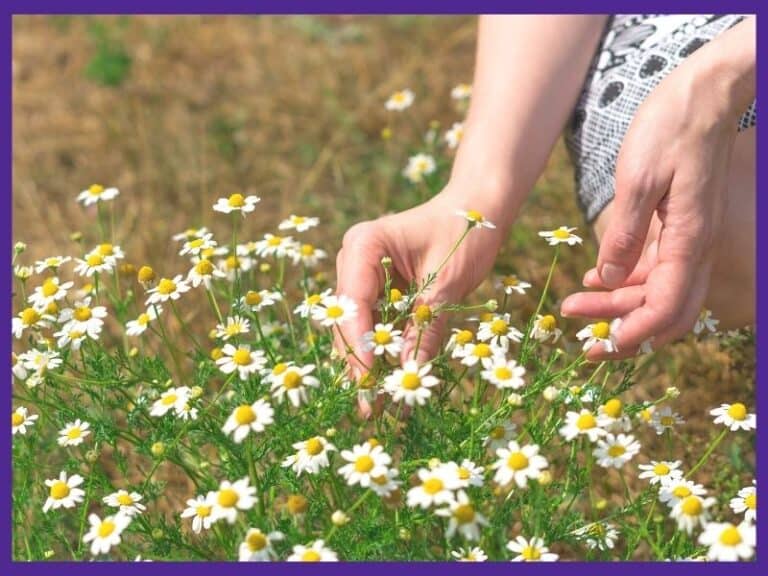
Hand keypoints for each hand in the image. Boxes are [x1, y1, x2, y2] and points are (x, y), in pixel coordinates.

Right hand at [335, 185, 507, 414]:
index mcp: (363, 245)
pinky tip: (391, 381)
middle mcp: (353, 259)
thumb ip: (426, 325)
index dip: (361, 346)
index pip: (354, 304)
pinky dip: (383, 350)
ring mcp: (361, 274)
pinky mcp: (376, 288)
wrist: (478, 206)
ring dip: (369, 363)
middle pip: (349, 321)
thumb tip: (408, 372)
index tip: (370, 383)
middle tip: (370, 407)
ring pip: (358, 328)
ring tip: (379, 404)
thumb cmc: (466, 231)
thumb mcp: (449, 281)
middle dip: (360, 363)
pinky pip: (374, 324)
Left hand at [560, 55, 744, 358]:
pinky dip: (625, 282)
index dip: (632, 336)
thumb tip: (605, 280)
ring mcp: (687, 238)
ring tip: (575, 308)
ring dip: (618, 307)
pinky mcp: (677, 227)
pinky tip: (593, 280)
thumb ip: (624, 233)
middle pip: (662, 311)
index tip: (598, 347)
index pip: (664, 309)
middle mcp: (693, 247)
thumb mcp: (638, 179)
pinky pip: (654, 270)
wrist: (701, 94)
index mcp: (688, 241)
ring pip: (656, 293)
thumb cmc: (670, 128)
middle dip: (623, 331)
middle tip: (580, 341)